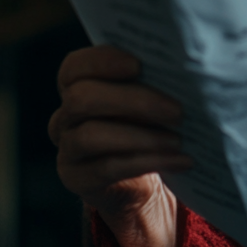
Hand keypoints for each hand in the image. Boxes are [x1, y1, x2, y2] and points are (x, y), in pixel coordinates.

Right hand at [48, 46, 190, 246]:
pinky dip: (147, 162)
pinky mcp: (76, 179)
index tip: (138, 65)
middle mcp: (64, 117)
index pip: (75, 67)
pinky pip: (107, 168)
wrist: (140, 185)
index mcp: (78, 88)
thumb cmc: (147, 129)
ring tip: (178, 140)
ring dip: (142, 137)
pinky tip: (179, 160)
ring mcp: (67, 150)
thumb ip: (153, 84)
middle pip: (83, 99)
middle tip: (178, 111)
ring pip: (91, 135)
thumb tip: (182, 72)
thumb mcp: (148, 103)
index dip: (102, 62)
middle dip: (134, 102)